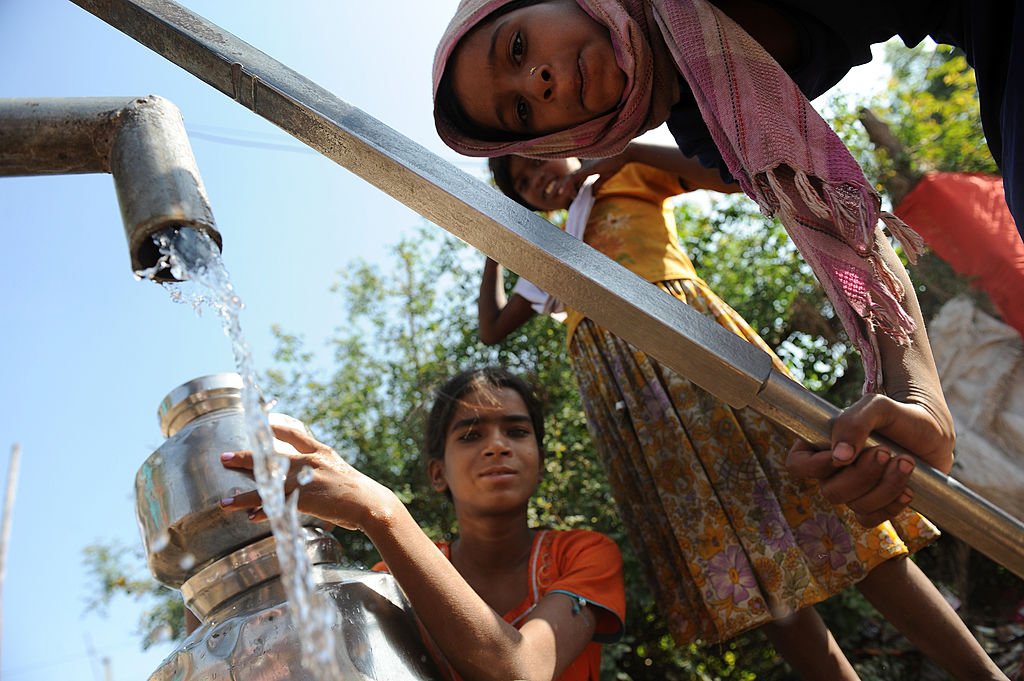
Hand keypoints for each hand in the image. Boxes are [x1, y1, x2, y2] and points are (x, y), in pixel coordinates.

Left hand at [218, 420, 398, 530]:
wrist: (373, 503)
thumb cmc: (356, 490)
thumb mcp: (337, 472)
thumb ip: (316, 472)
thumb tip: (302, 477)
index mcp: (320, 451)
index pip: (292, 432)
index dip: (272, 426)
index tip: (256, 419)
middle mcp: (312, 460)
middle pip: (271, 455)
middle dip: (246, 457)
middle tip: (224, 457)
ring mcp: (308, 478)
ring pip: (269, 485)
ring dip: (245, 494)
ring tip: (225, 501)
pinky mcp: (308, 497)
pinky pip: (279, 505)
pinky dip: (264, 512)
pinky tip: (249, 517)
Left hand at [554, 155, 628, 195]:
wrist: (624, 153)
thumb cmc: (615, 162)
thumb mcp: (605, 176)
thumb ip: (597, 184)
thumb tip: (591, 194)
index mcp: (586, 167)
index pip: (575, 178)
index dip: (572, 187)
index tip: (573, 196)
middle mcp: (583, 165)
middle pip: (569, 177)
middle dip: (563, 187)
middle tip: (560, 196)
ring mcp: (584, 166)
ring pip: (569, 177)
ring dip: (563, 188)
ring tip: (558, 195)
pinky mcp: (587, 168)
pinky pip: (573, 178)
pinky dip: (567, 185)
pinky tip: (562, 192)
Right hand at [786, 392, 954, 526]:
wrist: (931, 432)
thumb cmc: (899, 415)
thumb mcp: (877, 406)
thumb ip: (853, 423)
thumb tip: (839, 457)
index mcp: (821, 447)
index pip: (798, 465)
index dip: (817, 466)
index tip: (848, 455)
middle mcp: (833, 473)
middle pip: (830, 491)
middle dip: (862, 475)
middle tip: (886, 451)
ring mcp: (854, 492)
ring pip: (855, 505)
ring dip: (886, 486)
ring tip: (906, 462)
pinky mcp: (874, 507)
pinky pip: (872, 520)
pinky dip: (892, 506)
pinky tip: (909, 489)